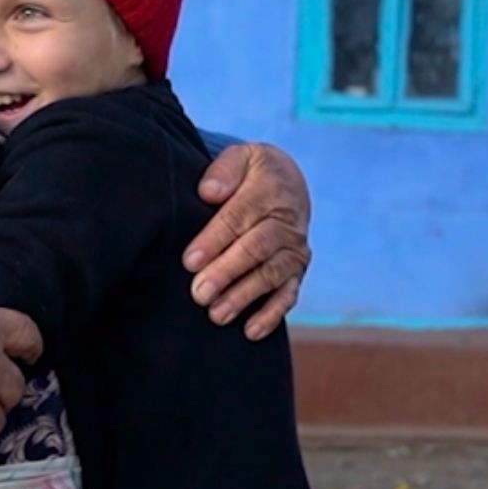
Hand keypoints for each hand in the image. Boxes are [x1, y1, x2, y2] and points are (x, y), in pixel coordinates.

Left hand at [184, 142, 311, 340]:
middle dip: (226, 273)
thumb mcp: (241, 157)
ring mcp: (294, 250)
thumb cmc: (250, 174)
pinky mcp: (297, 271)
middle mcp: (286, 223)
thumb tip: (209, 192)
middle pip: (255, 250)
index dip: (214, 241)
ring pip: (270, 275)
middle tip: (199, 293)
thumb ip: (224, 170)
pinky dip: (272, 314)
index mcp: (268, 192)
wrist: (287, 184)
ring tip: (216, 314)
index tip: (190, 261)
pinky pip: (288, 294)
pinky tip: (250, 331)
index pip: (238, 218)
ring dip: (244, 296)